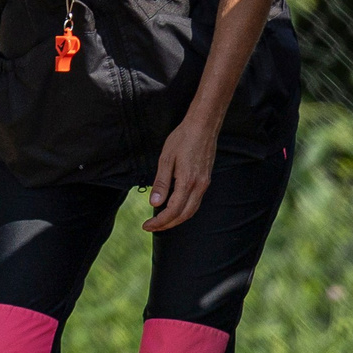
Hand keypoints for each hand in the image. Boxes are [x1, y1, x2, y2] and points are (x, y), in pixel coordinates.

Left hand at [145, 111, 218, 231]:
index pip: (173, 211)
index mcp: (187, 182)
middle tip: (151, 227)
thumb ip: (161, 183)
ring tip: (161, 221)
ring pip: (192, 210)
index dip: (159, 221)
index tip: (147, 225)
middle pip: (184, 215)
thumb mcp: (166, 159)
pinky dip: (184, 210)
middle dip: (167, 224)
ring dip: (176, 219)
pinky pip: (196, 202)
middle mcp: (199, 186)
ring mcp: (205, 184)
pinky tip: (174, 207)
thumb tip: (154, 203)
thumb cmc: (183, 138)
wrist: (203, 126)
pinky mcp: (206, 180)